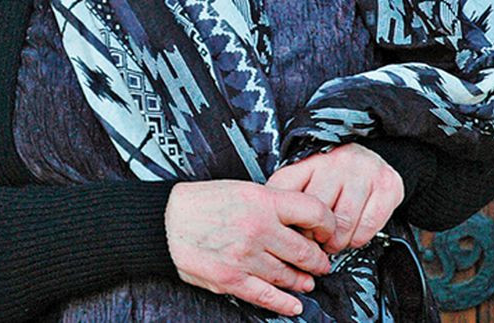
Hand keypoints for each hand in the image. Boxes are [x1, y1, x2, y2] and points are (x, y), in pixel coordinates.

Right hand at [164, 178, 335, 316]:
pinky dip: (285, 304)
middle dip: (318, 260)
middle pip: (305, 251)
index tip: (328, 231)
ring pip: (289, 276)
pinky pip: (267, 297)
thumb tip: (299, 221)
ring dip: (302, 281)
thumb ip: (271, 203)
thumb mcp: (240, 188)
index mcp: (261, 200)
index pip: (313, 211)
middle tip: (320, 262)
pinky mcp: (232, 279)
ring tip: (306, 281)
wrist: (165, 222)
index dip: (327, 224)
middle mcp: (258, 228)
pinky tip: (294, 305)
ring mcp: (246, 256)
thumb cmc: (202, 202)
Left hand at [266, 143, 403, 253]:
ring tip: (332, 242)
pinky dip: (359, 238)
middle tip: (314, 241)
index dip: (285, 217)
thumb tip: (269, 222)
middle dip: (313, 234)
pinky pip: (369, 224)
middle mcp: (337, 161)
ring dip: (336, 241)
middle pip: (316, 209)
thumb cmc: (334, 174)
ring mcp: (363, 171)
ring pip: (343, 221)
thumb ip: (288, 194)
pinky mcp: (387, 186)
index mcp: (310, 158)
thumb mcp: (307, 176)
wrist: (373, 157)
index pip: (286, 187)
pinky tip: (353, 236)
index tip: (289, 231)